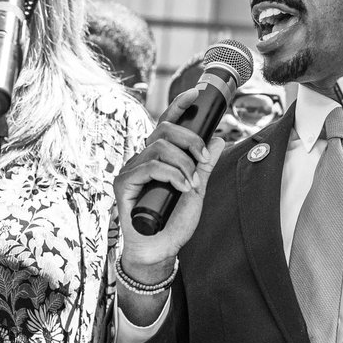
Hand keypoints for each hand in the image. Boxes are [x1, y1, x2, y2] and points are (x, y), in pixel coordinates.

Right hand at [114, 88, 225, 279]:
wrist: (160, 249)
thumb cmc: (174, 222)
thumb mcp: (197, 190)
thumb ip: (205, 166)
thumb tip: (218, 138)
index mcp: (160, 157)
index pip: (167, 124)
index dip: (180, 105)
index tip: (197, 93)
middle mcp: (144, 159)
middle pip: (164, 129)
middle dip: (190, 139)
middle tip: (204, 160)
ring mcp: (132, 170)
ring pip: (159, 146)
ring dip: (184, 163)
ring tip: (193, 184)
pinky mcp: (124, 183)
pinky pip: (150, 166)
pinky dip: (172, 174)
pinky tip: (182, 188)